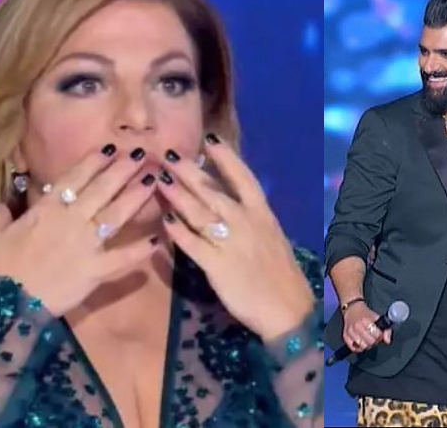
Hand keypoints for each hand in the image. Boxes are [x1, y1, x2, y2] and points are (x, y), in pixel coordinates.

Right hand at [0, 145, 159, 315]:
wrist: (8, 304)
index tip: (111, 148)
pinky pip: (122, 258)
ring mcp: (86, 244)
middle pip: (102, 188)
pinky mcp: (96, 269)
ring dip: (135, 196)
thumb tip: (3, 205)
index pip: (75, 177)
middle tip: (142, 154)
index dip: (94, 161)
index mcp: (46, 210)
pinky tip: (156, 240)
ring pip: (116, 214)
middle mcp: (70, 220)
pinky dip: (139, 250)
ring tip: (152, 181)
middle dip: (123, 169)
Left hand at [158, 134, 314, 342]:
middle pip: (212, 191)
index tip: (208, 139)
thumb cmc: (279, 272)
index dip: (225, 157)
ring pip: (198, 213)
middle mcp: (246, 222)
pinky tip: (164, 221)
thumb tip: (228, 199)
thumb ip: (251, 218)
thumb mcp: (272, 236)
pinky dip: (177, 232)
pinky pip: (192, 244)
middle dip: (188, 171)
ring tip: (159, 180)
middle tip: (167, 154)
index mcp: (262, 213)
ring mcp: (231, 243)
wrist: (287, 308)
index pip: (242, 177)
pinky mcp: (217, 266)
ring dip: (177, 195)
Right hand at [342, 303, 390, 352]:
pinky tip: (361, 343)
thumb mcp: (377, 318)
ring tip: (367, 340)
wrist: (352, 309)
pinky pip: (354, 348)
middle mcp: (357, 326)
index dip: (380, 336)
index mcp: (366, 321)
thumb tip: (387, 341)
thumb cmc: (365, 314)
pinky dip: (358, 348)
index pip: (377, 335)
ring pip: (363, 346)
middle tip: (373, 337)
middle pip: (370, 342)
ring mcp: (350, 332)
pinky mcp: (345, 336)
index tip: (379, 334)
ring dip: (367, 345)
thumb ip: (385, 329)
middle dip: (374, 341)